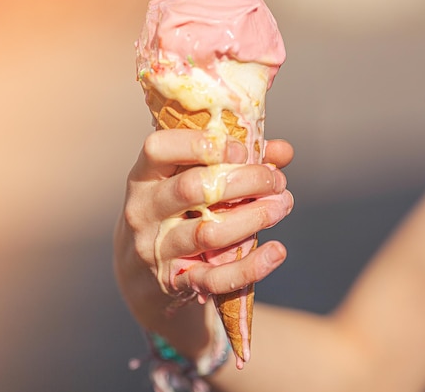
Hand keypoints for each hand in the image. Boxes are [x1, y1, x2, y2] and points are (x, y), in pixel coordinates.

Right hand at [114, 129, 293, 308]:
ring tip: (281, 206)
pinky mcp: (174, 282)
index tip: (240, 150)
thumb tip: (282, 151)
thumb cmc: (176, 212)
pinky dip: (251, 267)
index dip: (199, 144)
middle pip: (192, 188)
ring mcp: (157, 249)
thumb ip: (233, 161)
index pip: (158, 148)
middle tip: (275, 180)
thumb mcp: (189, 181)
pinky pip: (215, 278)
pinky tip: (276, 251)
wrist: (142, 274)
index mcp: (144, 177)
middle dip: (244, 181)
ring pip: (208, 232)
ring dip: (254, 218)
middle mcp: (144, 211)